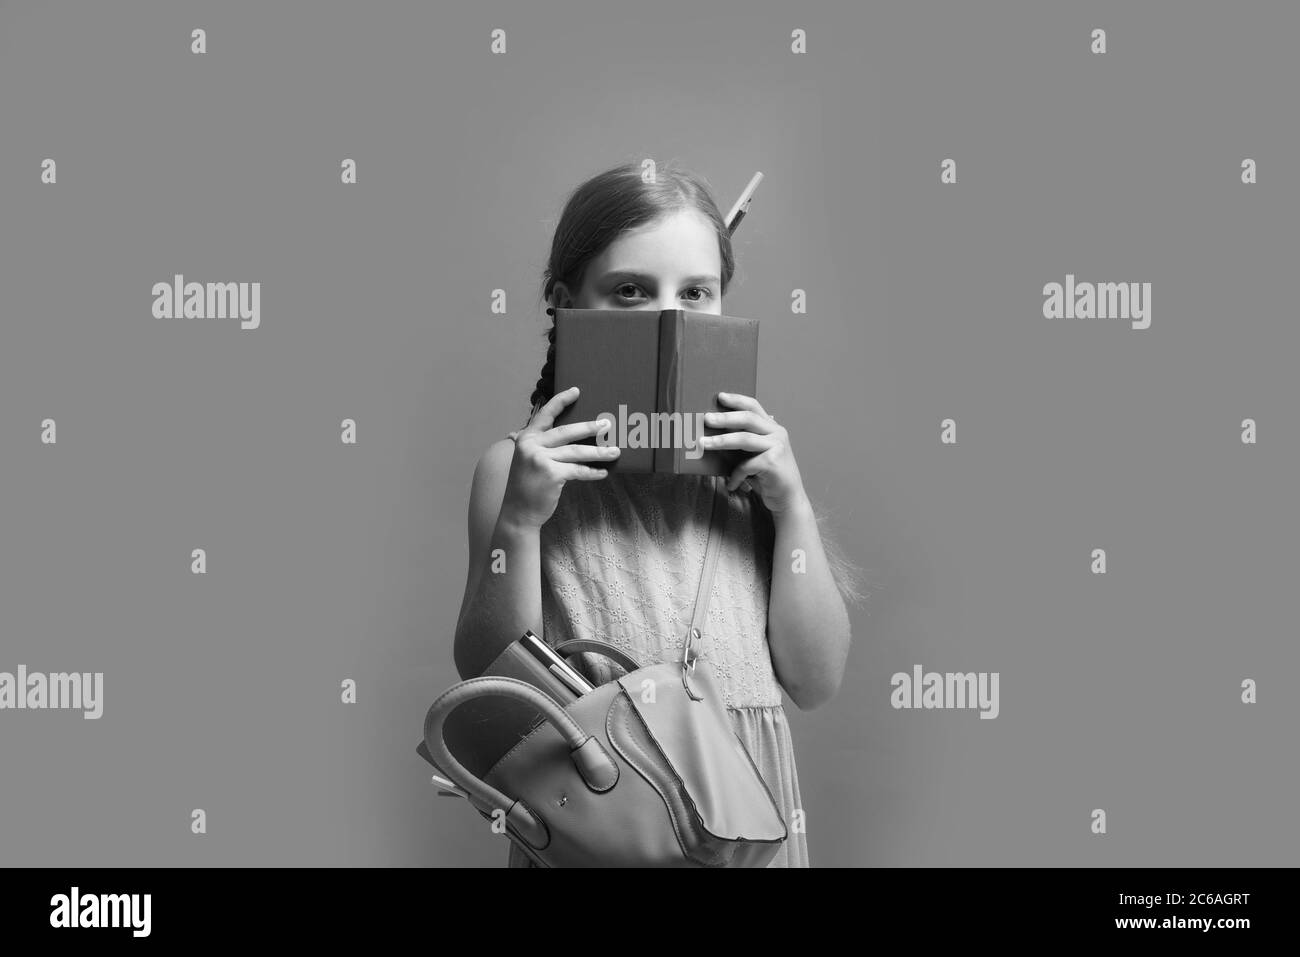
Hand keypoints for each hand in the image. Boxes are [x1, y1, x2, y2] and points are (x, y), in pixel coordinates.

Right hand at [499, 386, 618, 528]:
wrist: (517, 512)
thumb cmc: (527, 485)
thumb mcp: (528, 459)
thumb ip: (541, 445)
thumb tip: (567, 435)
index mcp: (526, 438)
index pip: (545, 414)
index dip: (561, 401)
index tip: (576, 391)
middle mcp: (531, 445)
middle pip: (566, 431)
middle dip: (590, 427)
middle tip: (608, 424)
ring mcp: (540, 459)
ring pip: (576, 451)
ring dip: (599, 451)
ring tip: (615, 451)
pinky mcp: (551, 474)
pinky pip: (578, 470)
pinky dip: (592, 472)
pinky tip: (603, 472)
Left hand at [701, 392, 808, 513]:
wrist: (787, 499)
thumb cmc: (767, 476)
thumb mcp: (756, 454)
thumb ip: (744, 442)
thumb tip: (713, 433)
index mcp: (772, 428)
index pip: (754, 406)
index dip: (737, 400)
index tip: (720, 396)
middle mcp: (777, 433)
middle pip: (748, 419)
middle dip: (725, 418)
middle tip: (706, 419)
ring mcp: (777, 447)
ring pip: (745, 439)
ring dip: (721, 441)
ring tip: (704, 443)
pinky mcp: (773, 462)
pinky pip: (746, 465)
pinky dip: (735, 475)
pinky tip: (730, 484)